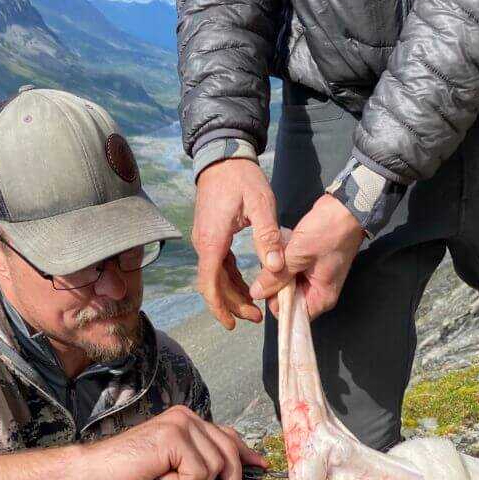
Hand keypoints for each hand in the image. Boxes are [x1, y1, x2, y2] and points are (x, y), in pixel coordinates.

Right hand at [88, 406, 266, 479]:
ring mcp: (181, 423)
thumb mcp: (176, 472)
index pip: (227, 435)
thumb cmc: (133, 477)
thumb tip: (235, 475)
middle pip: (230, 451)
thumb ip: (203, 467)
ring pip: (216, 466)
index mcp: (187, 421)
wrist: (98, 473)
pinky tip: (159, 479)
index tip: (262, 466)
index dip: (246, 453)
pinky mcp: (174, 436)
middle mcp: (187, 416)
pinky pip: (198, 472)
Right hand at [193, 159, 283, 329]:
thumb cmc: (242, 178)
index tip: (232, 323)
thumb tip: (274, 266)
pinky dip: (231, 280)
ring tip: (254, 308)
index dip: (220, 306)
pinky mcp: (211, 237)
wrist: (223, 156)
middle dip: (232, 305)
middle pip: (213, 285)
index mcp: (213, 240)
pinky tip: (247, 287)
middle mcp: (204, 244)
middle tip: (256, 317)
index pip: (209, 283)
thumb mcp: (261, 204)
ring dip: (232, 294)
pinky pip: (219, 265)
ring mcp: (206, 241)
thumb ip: (267, 236)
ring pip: (215, 277)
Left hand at [248, 194, 364, 318]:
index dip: (278, 302)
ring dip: (281, 270)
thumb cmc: (328, 232)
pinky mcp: (311, 266)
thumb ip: (275, 277)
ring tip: (283, 253)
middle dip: (278, 284)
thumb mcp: (297, 255)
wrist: (346, 208)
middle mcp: (319, 293)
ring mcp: (315, 279)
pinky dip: (286, 262)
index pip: (292, 314)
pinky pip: (292, 270)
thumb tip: (256, 294)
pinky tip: (286, 248)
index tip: (269, 283)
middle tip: (277, 262)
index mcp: (321, 298)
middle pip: (289, 300)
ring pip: (288, 283)